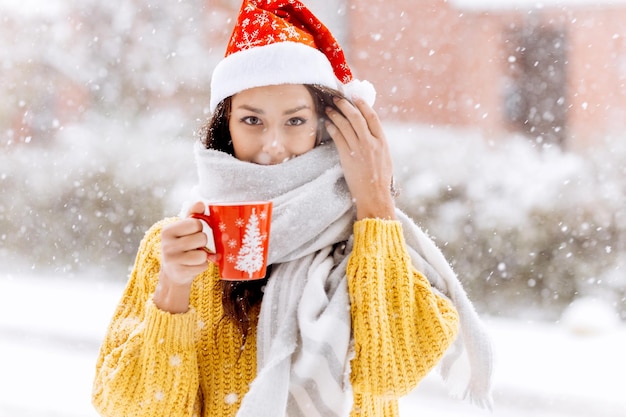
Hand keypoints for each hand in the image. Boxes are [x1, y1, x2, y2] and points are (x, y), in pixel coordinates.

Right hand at [154, 201, 209, 312]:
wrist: (172, 273)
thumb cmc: (181, 247)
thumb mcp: (184, 230)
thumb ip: (193, 215)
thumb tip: (201, 203)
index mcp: (167, 231)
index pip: (195, 223)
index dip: (198, 228)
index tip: (191, 233)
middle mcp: (167, 245)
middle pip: (202, 238)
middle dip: (202, 242)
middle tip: (193, 246)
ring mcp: (172, 260)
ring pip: (203, 254)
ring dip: (202, 255)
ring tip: (193, 256)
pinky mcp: (180, 273)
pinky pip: (203, 266)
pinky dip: (201, 266)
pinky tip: (192, 266)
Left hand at [325, 96, 395, 219]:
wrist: (374, 196)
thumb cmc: (380, 180)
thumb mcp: (385, 157)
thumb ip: (378, 143)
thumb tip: (369, 131)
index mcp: (382, 142)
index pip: (372, 117)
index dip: (363, 105)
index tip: (355, 97)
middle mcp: (371, 143)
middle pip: (357, 117)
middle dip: (346, 105)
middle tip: (337, 98)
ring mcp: (359, 150)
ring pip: (345, 125)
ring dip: (336, 114)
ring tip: (329, 108)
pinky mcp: (347, 157)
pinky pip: (338, 138)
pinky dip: (332, 128)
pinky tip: (328, 123)